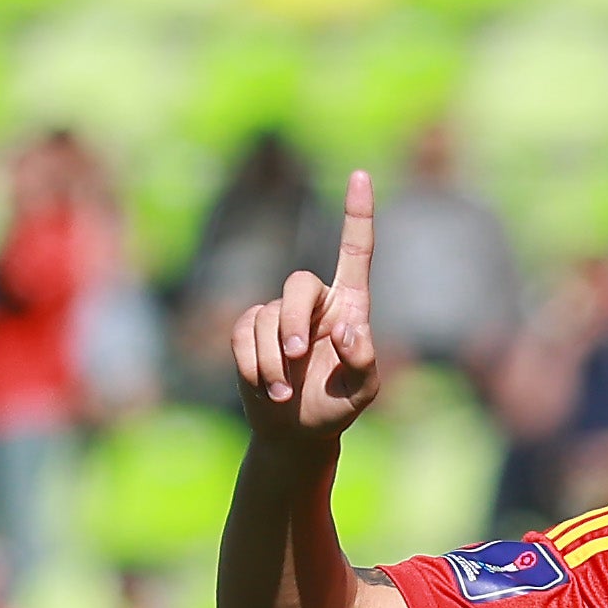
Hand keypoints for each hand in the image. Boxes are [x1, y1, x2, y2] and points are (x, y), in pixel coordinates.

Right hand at [232, 166, 378, 447]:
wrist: (296, 432)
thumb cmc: (337, 406)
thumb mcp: (363, 391)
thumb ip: (364, 360)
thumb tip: (347, 328)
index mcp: (350, 307)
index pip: (355, 252)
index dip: (358, 215)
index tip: (360, 175)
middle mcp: (314, 303)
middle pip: (298, 284)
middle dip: (293, 321)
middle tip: (295, 358)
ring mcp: (278, 314)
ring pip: (267, 318)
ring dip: (274, 361)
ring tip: (283, 393)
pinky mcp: (249, 330)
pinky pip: (243, 335)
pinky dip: (253, 365)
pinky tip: (266, 388)